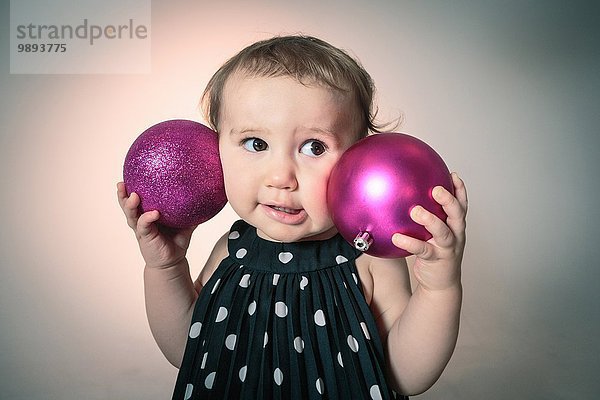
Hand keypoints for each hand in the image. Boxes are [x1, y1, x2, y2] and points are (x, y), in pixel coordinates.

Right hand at [117, 182, 195, 268]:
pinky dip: (147, 218)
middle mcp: (141, 220)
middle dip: (123, 194)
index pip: (136, 198)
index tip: (128, 175)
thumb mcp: (184, 224)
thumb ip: (190, 211)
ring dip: (130, 205)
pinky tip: (153, 213)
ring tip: (133, 195)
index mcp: (147, 213)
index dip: (130, 188)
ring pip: (131, 215)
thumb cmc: (176, 241)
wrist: (172, 261)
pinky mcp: (145, 237)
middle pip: (127, 205)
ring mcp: (142, 229)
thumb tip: (204, 197)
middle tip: (122, 184)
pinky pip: (144, 226)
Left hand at [392, 173, 467, 290]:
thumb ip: (425, 220)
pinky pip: (423, 250)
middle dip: (449, 200)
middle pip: (457, 214)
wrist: (440, 285)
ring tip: (415, 211)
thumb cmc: (434, 255)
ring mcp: (448, 248)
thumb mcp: (432, 235)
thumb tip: (403, 200)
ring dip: (430, 220)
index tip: (452, 174)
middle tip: (436, 189)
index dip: (460, 190)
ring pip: (443, 232)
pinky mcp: (437, 260)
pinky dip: (410, 243)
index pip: (461, 205)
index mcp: (455, 227)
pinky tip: (396, 238)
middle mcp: (455, 235)